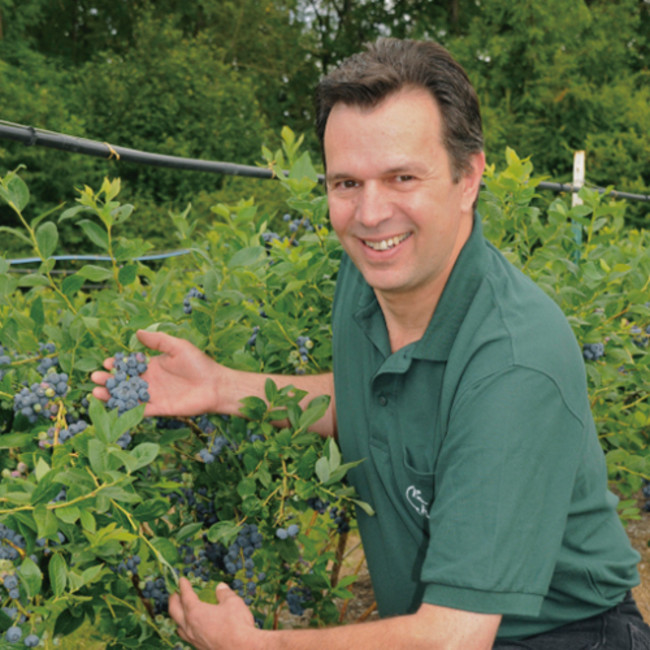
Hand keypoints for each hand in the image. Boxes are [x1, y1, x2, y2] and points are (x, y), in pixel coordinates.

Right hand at [90, 330, 225, 417]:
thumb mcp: (178, 347)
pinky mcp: (158, 409)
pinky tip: (112, 407)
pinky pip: (138, 410)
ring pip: (127, 396)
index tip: (107, 362)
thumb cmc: (199, 364)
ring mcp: (153, 395)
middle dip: (109, 379)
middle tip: (95, 377)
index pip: (130, 365)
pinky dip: (125, 409)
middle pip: (124, 381)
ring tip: (96, 392)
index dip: (117, 364)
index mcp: (153, 365)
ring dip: (111, 395)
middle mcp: (151, 381)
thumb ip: (158, 340)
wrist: (215, 385)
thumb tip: (137, 332)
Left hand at [169, 578, 258, 649]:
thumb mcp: (232, 602)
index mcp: (196, 612)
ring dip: (177, 617)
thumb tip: (220, 587)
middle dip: (174, 600)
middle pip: (175, 611)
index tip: (181, 579)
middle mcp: (190, 627)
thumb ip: (224, 593)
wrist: (243, 649)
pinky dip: (185, 629)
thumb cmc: (236, 624)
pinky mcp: (200, 648)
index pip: (186, 596)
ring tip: (180, 611)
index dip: (183, 586)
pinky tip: (192, 628)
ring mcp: (194, 639)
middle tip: (174, 593)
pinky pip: (187, 637)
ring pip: (179, 627)